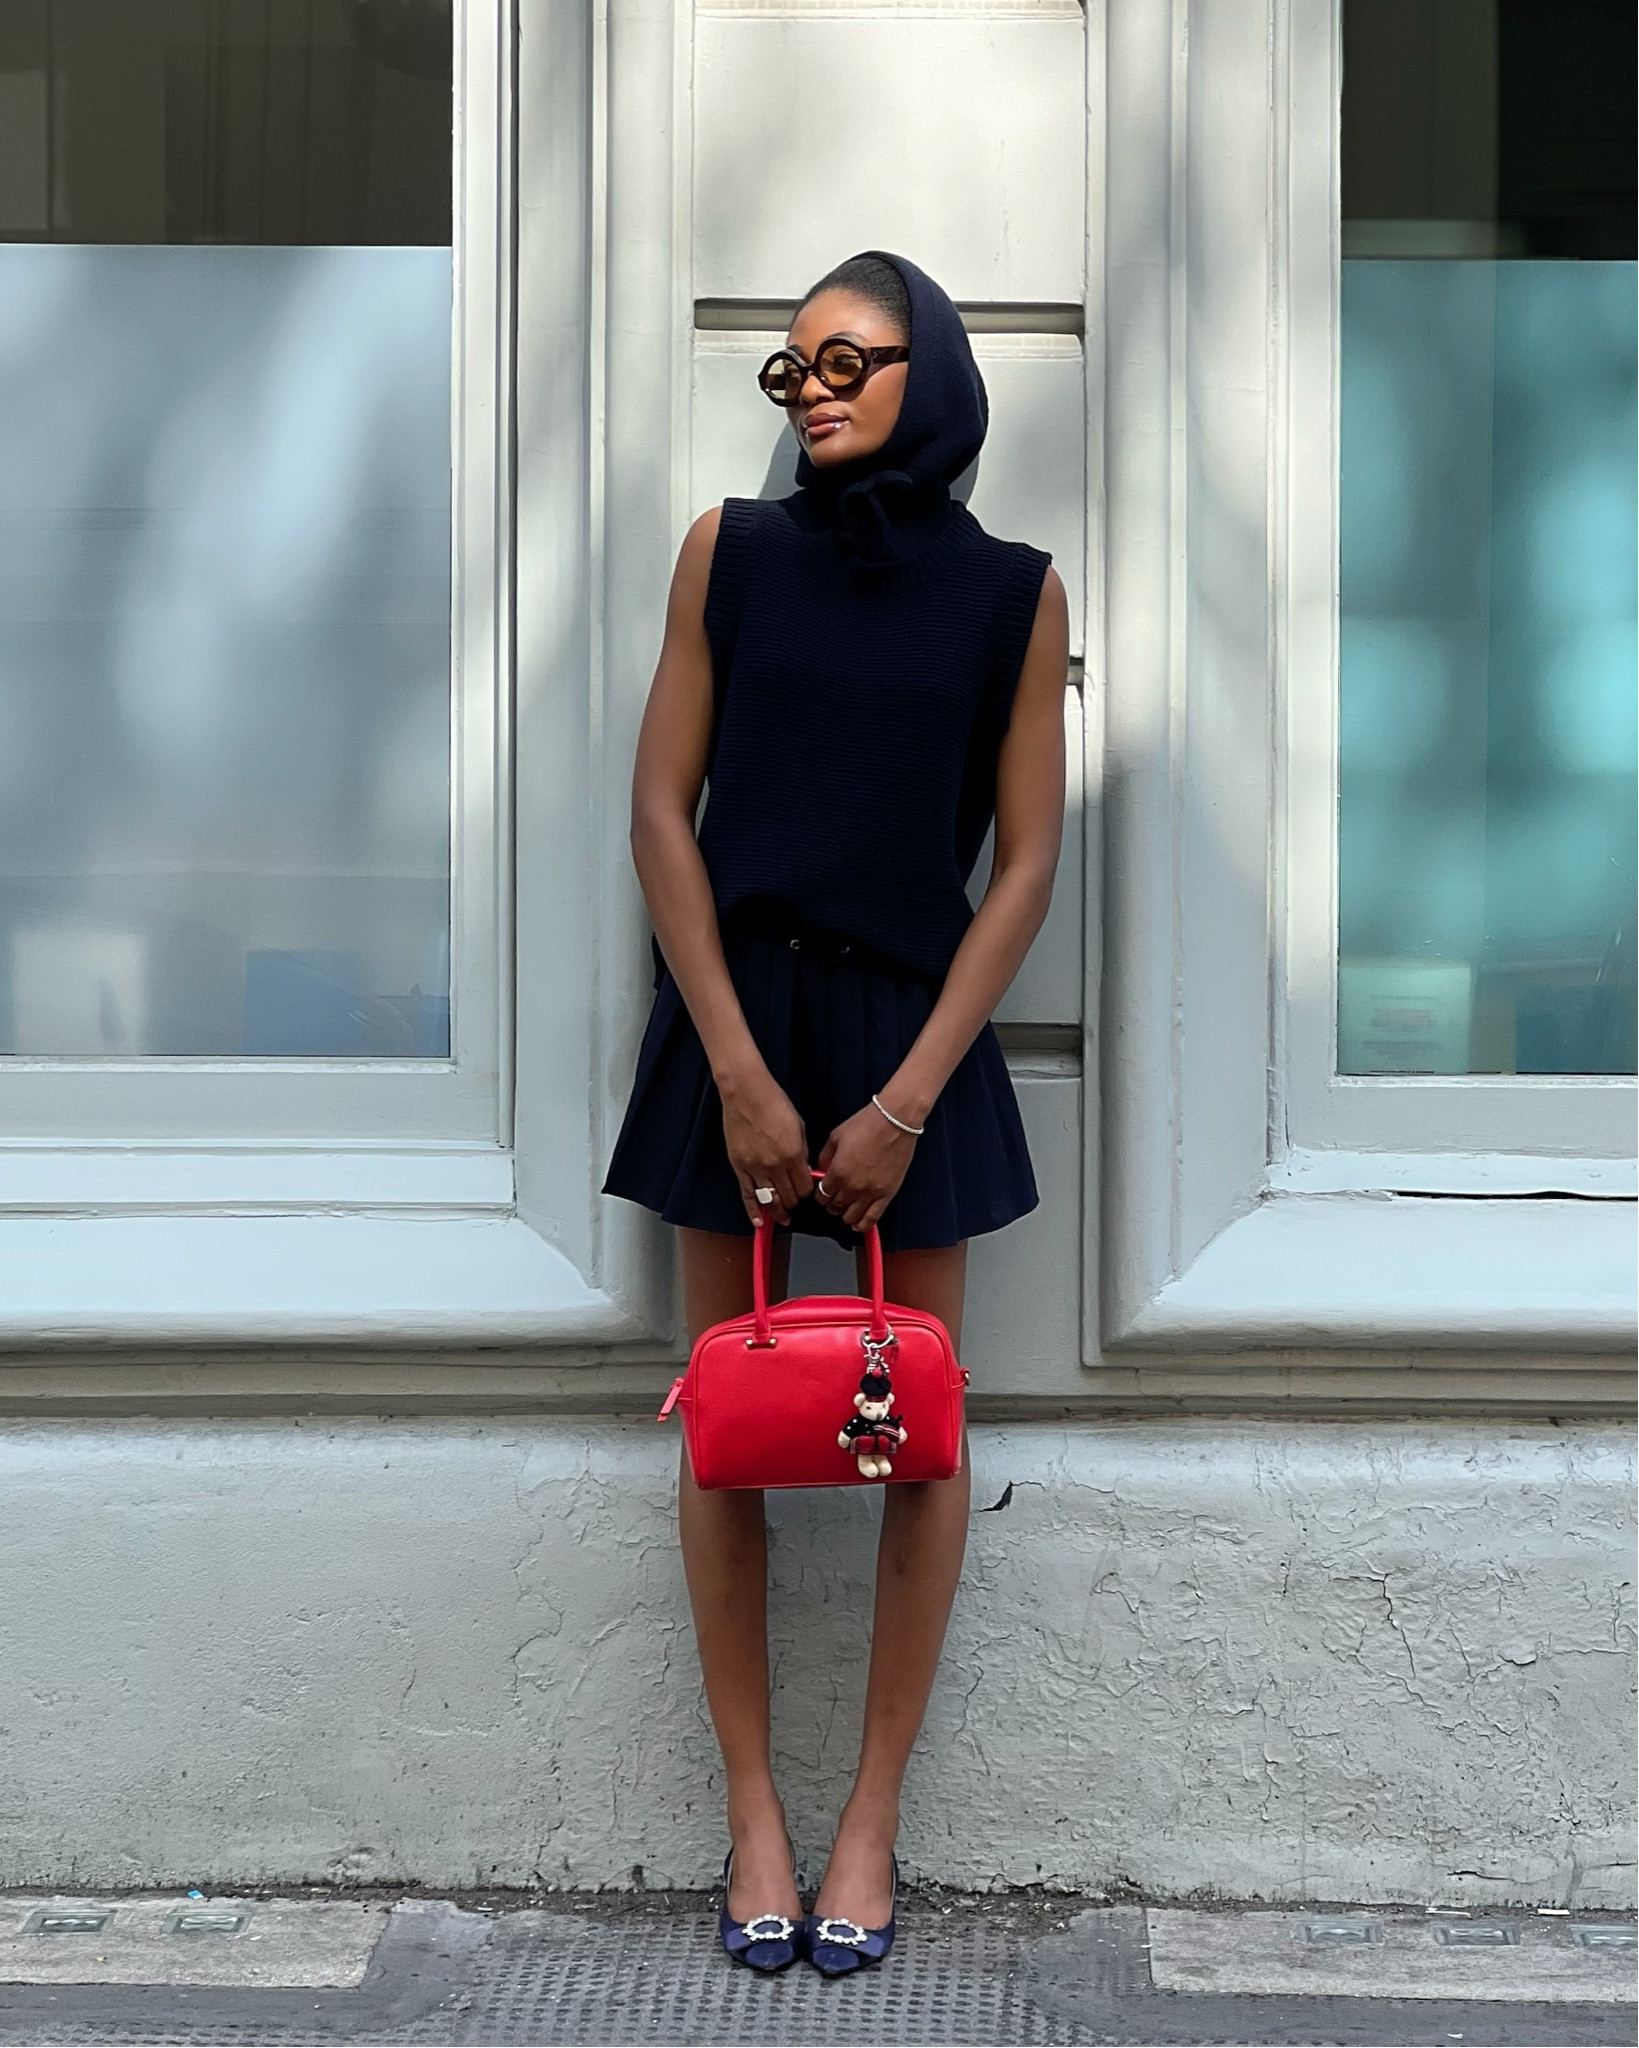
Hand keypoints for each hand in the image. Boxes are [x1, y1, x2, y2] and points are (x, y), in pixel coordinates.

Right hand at [719, 1059, 809, 1224]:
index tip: (805, 1188)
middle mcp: (775, 1165)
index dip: (807, 1191)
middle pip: (789, 1197)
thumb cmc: (774, 1103)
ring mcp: (755, 1167)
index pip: (804, 1187)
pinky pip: (747, 1195)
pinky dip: (753, 1211)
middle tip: (794, 1199)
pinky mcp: (739, 1167)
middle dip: (794, 1200)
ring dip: (777, 1211)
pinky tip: (759, 1222)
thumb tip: (804, 1171)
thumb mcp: (799, 1126)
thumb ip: (802, 1152)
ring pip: (769, 1201)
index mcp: (793, 1154)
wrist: (746, 1093)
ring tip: (782, 1217)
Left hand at [815, 1100, 916, 1233]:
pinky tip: (859, 1223)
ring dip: (846, 1214)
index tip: (824, 1190)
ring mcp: (871, 1192)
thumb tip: (821, 1170)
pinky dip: (863, 1225)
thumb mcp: (836, 1136)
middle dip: (832, 1203)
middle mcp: (853, 1186)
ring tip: (847, 1207)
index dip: (821, 1194)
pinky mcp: (887, 1194)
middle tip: (835, 1197)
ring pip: (851, 1217)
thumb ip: (825, 1157)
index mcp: (838, 1171)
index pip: (822, 1195)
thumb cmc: (868, 1124)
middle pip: (835, 1207)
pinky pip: (872, 1219)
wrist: (895, 1121)